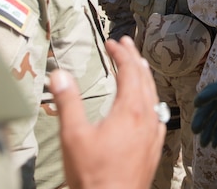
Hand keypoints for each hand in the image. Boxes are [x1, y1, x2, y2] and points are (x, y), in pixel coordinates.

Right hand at [49, 36, 164, 188]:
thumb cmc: (93, 174)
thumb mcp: (73, 136)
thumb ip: (68, 102)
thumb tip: (59, 74)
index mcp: (130, 110)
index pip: (129, 71)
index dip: (120, 53)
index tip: (112, 42)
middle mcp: (146, 117)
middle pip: (144, 78)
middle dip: (134, 58)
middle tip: (127, 43)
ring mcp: (153, 132)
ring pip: (153, 95)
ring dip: (144, 76)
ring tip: (139, 65)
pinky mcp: (154, 146)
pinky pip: (157, 113)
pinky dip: (151, 98)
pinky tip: (149, 104)